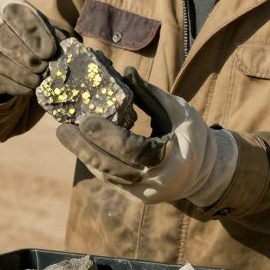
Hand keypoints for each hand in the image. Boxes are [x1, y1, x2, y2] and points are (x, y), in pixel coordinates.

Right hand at [0, 0, 58, 96]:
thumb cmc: (22, 30)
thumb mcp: (37, 24)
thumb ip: (50, 34)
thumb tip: (66, 52)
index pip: (13, 13)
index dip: (32, 33)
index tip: (50, 52)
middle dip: (24, 55)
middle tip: (44, 68)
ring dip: (18, 72)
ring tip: (37, 81)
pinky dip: (9, 85)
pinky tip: (26, 89)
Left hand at [56, 69, 236, 206]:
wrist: (207, 171)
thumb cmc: (192, 134)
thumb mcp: (178, 110)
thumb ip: (150, 94)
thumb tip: (125, 73)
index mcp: (173, 158)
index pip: (133, 149)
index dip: (107, 136)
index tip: (85, 121)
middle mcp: (158, 181)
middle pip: (114, 167)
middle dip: (84, 148)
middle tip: (62, 130)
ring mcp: (147, 192)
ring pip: (109, 175)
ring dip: (85, 155)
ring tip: (66, 135)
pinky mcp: (139, 196)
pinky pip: (112, 179)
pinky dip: (95, 162)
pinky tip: (80, 146)